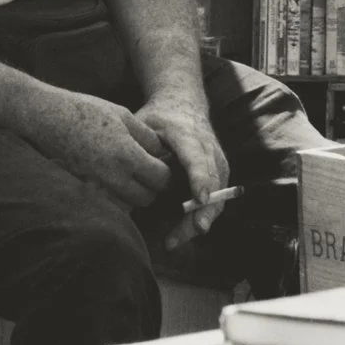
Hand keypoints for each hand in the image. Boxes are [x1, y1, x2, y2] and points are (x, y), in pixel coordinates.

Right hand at [23, 89, 171, 207]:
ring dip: (135, 195)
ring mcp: (96, 185)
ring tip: (135, 176)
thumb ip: (147, 137)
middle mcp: (112, 176)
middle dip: (153, 188)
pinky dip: (117, 197)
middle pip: (146, 198)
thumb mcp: (123, 115)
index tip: (166, 166)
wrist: (48, 117)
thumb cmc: (87, 111)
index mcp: (126, 155)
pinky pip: (109, 202)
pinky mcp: (84, 188)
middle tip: (152, 173)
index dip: (168, 174)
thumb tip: (162, 153)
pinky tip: (116, 179)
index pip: (160, 179)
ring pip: (128, 205)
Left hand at [137, 96, 230, 247]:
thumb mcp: (144, 124)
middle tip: (187, 233)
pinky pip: (216, 198)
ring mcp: (218, 161)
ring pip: (217, 196)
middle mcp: (209, 148)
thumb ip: (138, 148)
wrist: (183, 103)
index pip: (197, 158)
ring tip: (174, 241)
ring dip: (198, 220)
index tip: (199, 199)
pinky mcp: (220, 172)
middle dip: (202, 211)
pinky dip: (202, 217)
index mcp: (189, 134)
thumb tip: (124, 179)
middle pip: (212, 184)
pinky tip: (183, 232)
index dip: (200, 179)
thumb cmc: (159, 117)